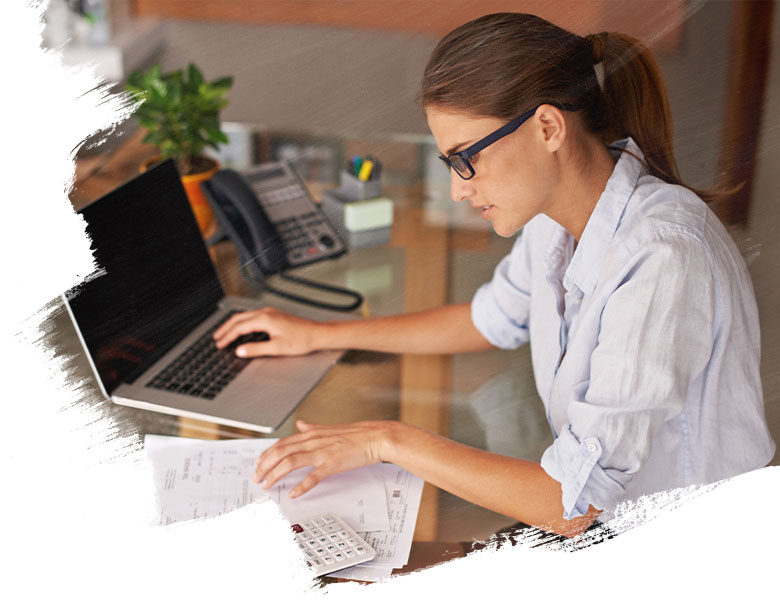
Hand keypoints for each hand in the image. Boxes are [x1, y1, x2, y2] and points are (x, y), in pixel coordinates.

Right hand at [212, 307, 319, 356]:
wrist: (317, 334)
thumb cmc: (302, 340)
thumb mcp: (277, 348)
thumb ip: (256, 349)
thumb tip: (240, 351)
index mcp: (265, 319)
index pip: (239, 327)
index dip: (227, 336)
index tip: (219, 344)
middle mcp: (266, 313)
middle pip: (239, 318)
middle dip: (225, 328)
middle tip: (216, 338)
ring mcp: (270, 312)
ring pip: (245, 316)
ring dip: (233, 324)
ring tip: (224, 334)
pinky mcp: (274, 315)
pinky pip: (252, 316)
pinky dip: (242, 323)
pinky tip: (241, 330)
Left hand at [253, 420, 393, 497]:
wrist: (375, 437)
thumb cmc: (356, 434)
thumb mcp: (329, 428)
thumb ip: (312, 427)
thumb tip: (300, 424)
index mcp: (312, 434)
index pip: (283, 443)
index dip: (268, 454)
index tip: (259, 464)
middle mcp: (313, 441)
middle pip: (281, 452)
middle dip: (265, 465)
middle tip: (257, 478)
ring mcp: (322, 452)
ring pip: (291, 462)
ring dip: (275, 474)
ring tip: (268, 485)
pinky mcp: (332, 464)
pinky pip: (313, 476)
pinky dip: (301, 486)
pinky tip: (294, 493)